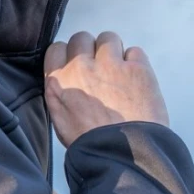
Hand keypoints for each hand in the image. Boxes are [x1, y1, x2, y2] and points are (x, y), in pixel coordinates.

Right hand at [44, 31, 169, 148]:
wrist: (122, 156)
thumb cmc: (91, 145)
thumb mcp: (60, 118)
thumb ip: (61, 92)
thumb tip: (70, 80)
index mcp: (58, 80)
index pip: (56, 48)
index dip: (68, 55)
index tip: (77, 65)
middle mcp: (81, 67)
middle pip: (81, 37)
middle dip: (90, 50)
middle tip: (100, 69)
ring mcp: (110, 65)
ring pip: (108, 38)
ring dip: (113, 51)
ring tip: (120, 72)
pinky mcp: (137, 69)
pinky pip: (135, 51)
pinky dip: (136, 63)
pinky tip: (136, 80)